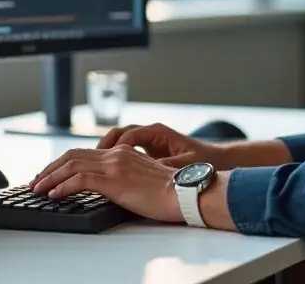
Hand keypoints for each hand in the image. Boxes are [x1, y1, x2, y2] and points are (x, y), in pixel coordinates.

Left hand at [31, 144, 182, 222]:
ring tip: (37, 188)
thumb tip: (109, 187)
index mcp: (121, 152)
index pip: (84, 153)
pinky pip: (79, 180)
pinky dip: (62, 186)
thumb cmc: (169, 192)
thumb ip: (124, 176)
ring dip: (50, 177)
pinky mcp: (113, 180)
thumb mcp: (142, 177)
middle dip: (50, 168)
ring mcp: (114, 166)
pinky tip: (54, 194)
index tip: (50, 174)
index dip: (62, 163)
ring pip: (71, 165)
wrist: (183, 193)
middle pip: (72, 155)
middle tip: (36, 181)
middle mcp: (115, 154)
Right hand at [97, 122, 218, 167]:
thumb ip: (165, 166)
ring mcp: (148, 141)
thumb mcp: (184, 165)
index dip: (115, 148)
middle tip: (89, 162)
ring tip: (93, 167)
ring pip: (119, 141)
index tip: (106, 161)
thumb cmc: (203, 161)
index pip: (129, 135)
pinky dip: (113, 158)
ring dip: (105, 152)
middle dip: (103, 147)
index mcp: (158, 132)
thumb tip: (148, 170)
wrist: (215, 162)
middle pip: (118, 134)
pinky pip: (124, 150)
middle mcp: (150, 133)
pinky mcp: (147, 152)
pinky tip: (106, 172)